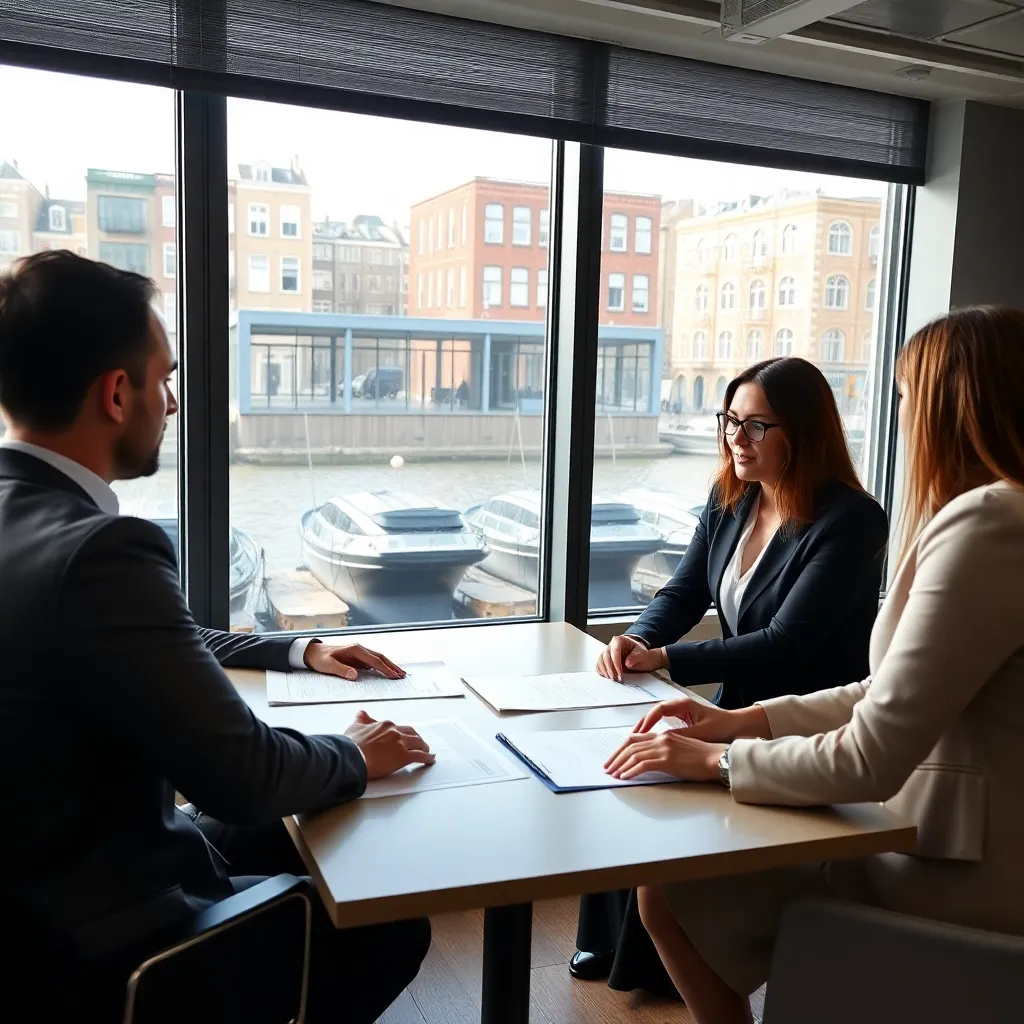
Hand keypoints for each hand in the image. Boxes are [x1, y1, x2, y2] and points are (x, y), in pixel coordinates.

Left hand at [304, 642, 404, 680]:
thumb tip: (355, 675)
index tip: (394, 675)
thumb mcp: (328, 665)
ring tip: (399, 673)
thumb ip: (341, 670)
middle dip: (392, 666)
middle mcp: (360, 649)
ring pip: (378, 658)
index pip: (374, 660)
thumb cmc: (320, 658)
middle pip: (380, 657)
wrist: (313, 652)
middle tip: (402, 675)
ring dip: (389, 665)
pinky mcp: (358, 658)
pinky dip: (382, 666)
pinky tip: (387, 672)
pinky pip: (373, 662)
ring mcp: (360, 653)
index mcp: (355, 650)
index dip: (385, 668)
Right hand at [344, 710, 434, 779]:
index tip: (403, 737)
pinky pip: (419, 756)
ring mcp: (400, 743)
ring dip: (423, 747)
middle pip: (411, 733)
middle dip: (416, 738)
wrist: (350, 756)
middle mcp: (394, 732)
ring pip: (418, 743)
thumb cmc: (350, 745)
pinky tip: (430, 760)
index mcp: (384, 725)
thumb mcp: (355, 727)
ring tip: (426, 751)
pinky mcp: (403, 757)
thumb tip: (361, 713)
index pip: (398, 728)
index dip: (402, 733)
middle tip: (419, 743)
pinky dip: (427, 758)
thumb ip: (361, 720)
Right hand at [596, 635, 665, 681]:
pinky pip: (599, 664)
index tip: (620, 673)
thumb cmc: (640, 654)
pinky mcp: (605, 659)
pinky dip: (601, 671)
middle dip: (609, 668)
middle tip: (615, 677)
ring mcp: (607, 652)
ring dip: (605, 670)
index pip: (615, 651)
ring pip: (601, 660)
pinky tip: (605, 676)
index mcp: (620, 640)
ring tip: (612, 678)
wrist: (640, 657)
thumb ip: (635, 657)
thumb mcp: (642, 653)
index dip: (616, 663)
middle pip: (605, 656)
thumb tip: (627, 663)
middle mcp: (611, 645)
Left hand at [604, 728, 724, 781]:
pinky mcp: (668, 760)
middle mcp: (661, 738)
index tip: (614, 758)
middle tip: (608, 767)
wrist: (717, 759)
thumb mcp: (680, 750)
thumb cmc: (703, 757)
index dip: (621, 748)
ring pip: (633, 754)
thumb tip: (650, 760)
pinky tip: (624, 777)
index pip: (635, 739)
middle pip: (630, 745)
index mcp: (664, 735)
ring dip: (620, 765)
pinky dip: (630, 770)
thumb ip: (665, 751)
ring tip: (612, 774)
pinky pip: (642, 764)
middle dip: (616, 757)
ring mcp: (664, 748)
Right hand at [632, 696, 741, 742]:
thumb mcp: (701, 732)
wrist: (739, 726)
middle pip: (654, 712)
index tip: (640, 733)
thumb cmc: (723, 727)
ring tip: (635, 739)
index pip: (659, 710)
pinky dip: (655, 730)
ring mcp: (681, 712)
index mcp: (684, 705)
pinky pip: (664, 723)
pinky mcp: (684, 720)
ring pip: (658, 718)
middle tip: (631, 737)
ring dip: (646, 728)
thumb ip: (681, 735)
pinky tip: (649, 740)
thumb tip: (661, 741)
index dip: (648, 721)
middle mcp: (680, 706)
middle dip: (642, 724)